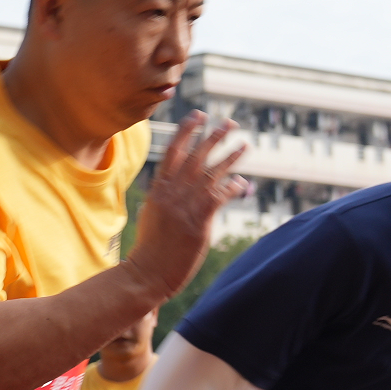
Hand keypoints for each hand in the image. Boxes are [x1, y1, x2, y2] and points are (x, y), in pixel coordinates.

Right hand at [125, 113, 251, 300]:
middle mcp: (171, 194)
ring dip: (229, 158)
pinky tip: (242, 182)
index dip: (186, 131)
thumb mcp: (153, 215)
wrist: (147, 274)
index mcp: (159, 190)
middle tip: (229, 123)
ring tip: (244, 144)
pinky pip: (218, 198)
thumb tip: (174, 186)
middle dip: (213, 137)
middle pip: (195, 157)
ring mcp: (184, 208)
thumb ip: (165, 197)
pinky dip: (232, 188)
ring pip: (210, 174)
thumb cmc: (151, 249)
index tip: (198, 115)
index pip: (173, 152)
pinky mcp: (197, 224)